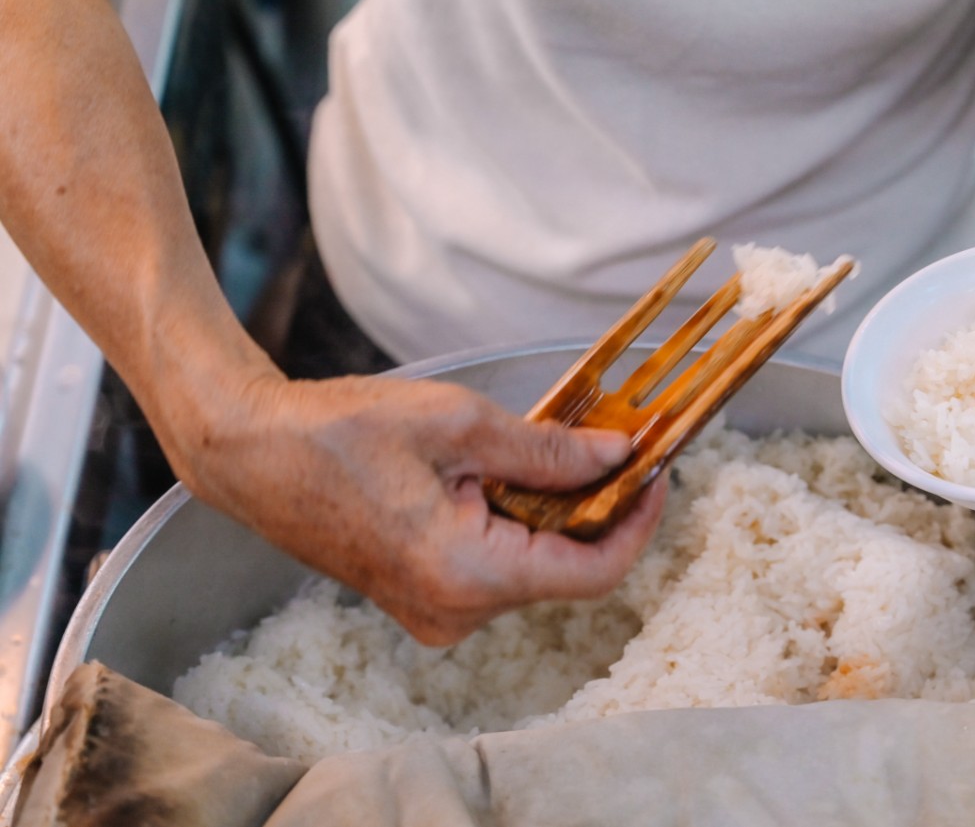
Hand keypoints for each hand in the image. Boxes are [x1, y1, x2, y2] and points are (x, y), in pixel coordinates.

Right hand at [165, 373, 665, 644]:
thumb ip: (549, 450)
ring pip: (533, 567)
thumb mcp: (460, 423)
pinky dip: (521, 522)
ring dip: (558, 511)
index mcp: (467, 576)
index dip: (638, 523)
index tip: (659, 474)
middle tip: (619, 445)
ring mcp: (436, 613)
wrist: (253, 453)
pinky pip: (497, 567)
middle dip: (598, 507)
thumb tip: (619, 459)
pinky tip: (517, 473)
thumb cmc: (341, 432)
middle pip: (564, 569)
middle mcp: (455, 613)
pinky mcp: (424, 597)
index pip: (592, 572)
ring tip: (563, 447)